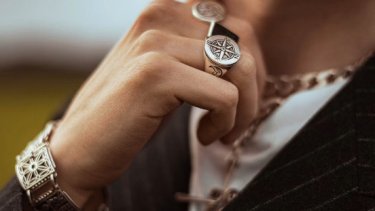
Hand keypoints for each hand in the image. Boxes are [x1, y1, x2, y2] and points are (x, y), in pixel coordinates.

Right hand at [48, 0, 264, 206]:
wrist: (79, 148)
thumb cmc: (130, 113)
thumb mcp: (166, 72)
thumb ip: (197, 54)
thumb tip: (245, 58)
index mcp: (164, 13)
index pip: (235, 28)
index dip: (248, 67)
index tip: (236, 99)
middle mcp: (160, 16)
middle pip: (244, 42)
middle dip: (252, 88)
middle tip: (235, 120)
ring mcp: (155, 42)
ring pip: (241, 68)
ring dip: (243, 109)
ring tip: (220, 131)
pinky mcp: (155, 74)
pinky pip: (225, 97)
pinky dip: (225, 123)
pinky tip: (204, 137)